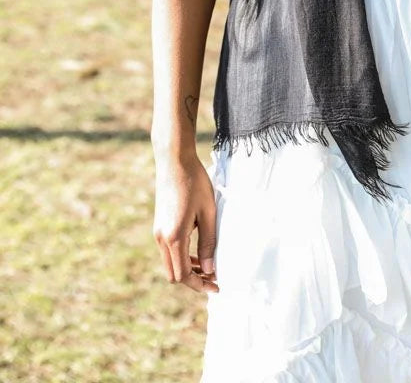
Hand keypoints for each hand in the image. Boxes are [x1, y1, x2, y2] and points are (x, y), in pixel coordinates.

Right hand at [153, 153, 219, 292]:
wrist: (174, 161)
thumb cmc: (195, 183)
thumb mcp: (208, 213)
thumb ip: (209, 243)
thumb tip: (209, 270)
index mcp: (174, 237)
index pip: (183, 275)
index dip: (199, 285)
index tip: (216, 286)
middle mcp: (161, 238)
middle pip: (173, 274)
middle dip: (193, 281)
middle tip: (213, 279)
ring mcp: (157, 232)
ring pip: (170, 264)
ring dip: (187, 269)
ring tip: (208, 267)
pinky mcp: (158, 226)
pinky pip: (168, 251)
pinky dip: (181, 257)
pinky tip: (197, 252)